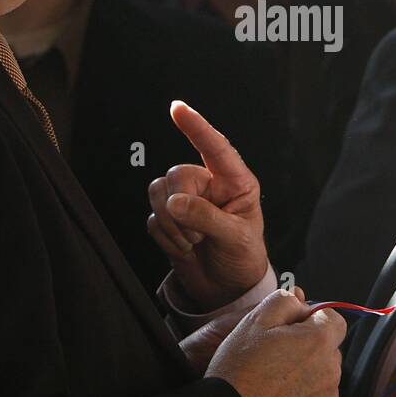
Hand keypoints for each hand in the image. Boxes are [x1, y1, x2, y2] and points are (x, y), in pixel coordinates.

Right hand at [147, 101, 269, 309]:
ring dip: (172, 224)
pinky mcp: (168, 219)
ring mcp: (187, 201)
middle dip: (181, 207)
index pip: (215, 147)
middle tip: (198, 234)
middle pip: (177, 175)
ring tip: (194, 241)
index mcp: (235, 181)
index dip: (196, 127)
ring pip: (159, 192)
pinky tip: (184, 248)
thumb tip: (175, 202)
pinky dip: (166, 238)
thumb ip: (207, 217)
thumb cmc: (243, 257)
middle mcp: (209, 185)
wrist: (228, 288)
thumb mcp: (236, 237)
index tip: (177, 108)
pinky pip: (152, 218)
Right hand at [206, 288, 345, 396]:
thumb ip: (284, 300)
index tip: (292, 328)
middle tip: (276, 357)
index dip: (312, 319)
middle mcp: (331, 373)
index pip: (333, 319)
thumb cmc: (240, 371)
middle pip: (328, 351)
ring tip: (273, 384)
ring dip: (306, 377)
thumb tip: (301, 300)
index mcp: (319, 342)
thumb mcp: (255, 321)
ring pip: (323, 380)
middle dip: (308, 349)